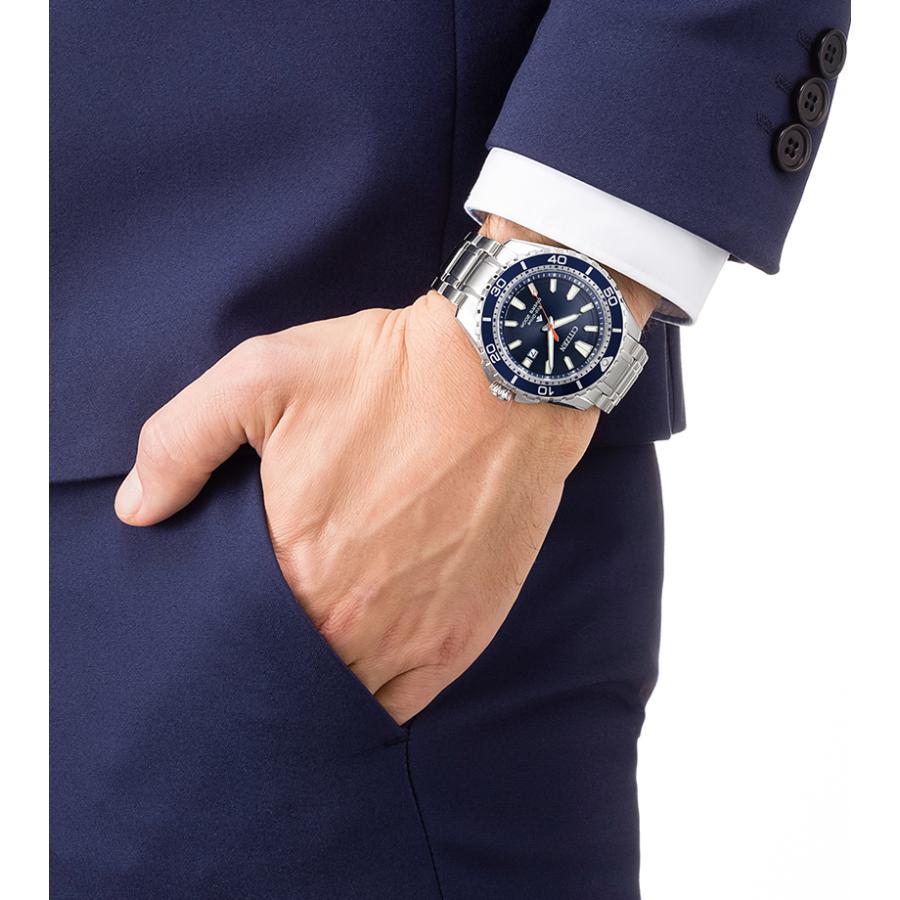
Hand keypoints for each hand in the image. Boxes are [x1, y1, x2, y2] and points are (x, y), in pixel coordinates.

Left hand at [115, 217, 657, 722]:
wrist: (499, 379)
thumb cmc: (384, 375)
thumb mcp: (260, 378)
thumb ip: (180, 442)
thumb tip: (138, 509)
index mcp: (289, 562)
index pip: (231, 635)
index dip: (223, 632)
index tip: (223, 620)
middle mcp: (346, 616)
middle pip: (285, 671)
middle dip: (269, 659)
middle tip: (271, 630)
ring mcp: (408, 635)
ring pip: (341, 695)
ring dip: (322, 682)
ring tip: (316, 649)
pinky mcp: (460, 637)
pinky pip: (401, 701)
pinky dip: (376, 695)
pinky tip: (364, 665)